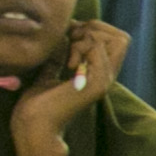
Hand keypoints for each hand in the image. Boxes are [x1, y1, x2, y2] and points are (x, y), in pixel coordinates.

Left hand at [10, 21, 124, 155]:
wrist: (34, 126)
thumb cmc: (37, 104)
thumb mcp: (48, 72)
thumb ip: (58, 56)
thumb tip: (62, 35)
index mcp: (97, 74)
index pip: (116, 40)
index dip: (94, 29)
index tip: (68, 35)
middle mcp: (106, 77)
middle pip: (122, 38)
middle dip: (93, 29)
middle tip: (69, 40)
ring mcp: (104, 81)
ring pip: (115, 40)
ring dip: (87, 38)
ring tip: (69, 54)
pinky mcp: (97, 84)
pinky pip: (98, 49)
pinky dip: (80, 47)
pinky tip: (67, 63)